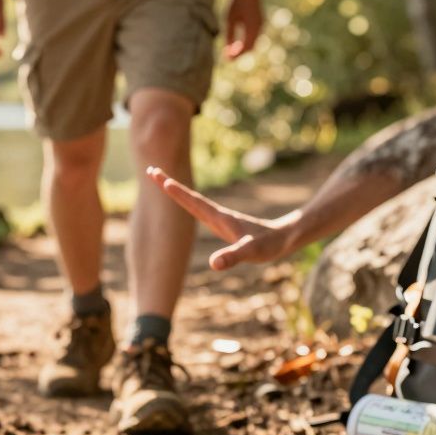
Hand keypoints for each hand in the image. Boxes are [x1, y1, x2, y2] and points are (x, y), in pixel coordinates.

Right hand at [146, 166, 295, 270]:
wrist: (284, 237)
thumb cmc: (268, 245)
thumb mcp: (250, 252)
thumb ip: (233, 257)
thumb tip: (213, 264)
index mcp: (219, 217)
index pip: (192, 202)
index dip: (176, 191)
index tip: (159, 177)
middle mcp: (216, 215)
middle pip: (188, 197)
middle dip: (168, 184)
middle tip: (150, 170)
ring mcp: (219, 219)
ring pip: (193, 201)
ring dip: (176, 191)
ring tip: (162, 181)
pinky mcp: (223, 224)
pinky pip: (199, 209)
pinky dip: (187, 201)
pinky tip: (186, 202)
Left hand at [224, 0, 262, 60]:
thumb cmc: (237, 1)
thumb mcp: (229, 18)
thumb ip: (229, 34)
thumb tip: (228, 49)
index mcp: (252, 27)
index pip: (245, 48)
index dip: (236, 55)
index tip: (227, 60)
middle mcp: (259, 28)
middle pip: (251, 48)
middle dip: (240, 54)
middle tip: (228, 59)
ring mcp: (261, 25)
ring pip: (253, 43)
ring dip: (243, 49)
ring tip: (231, 52)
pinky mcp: (260, 22)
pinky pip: (254, 37)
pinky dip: (247, 43)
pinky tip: (237, 44)